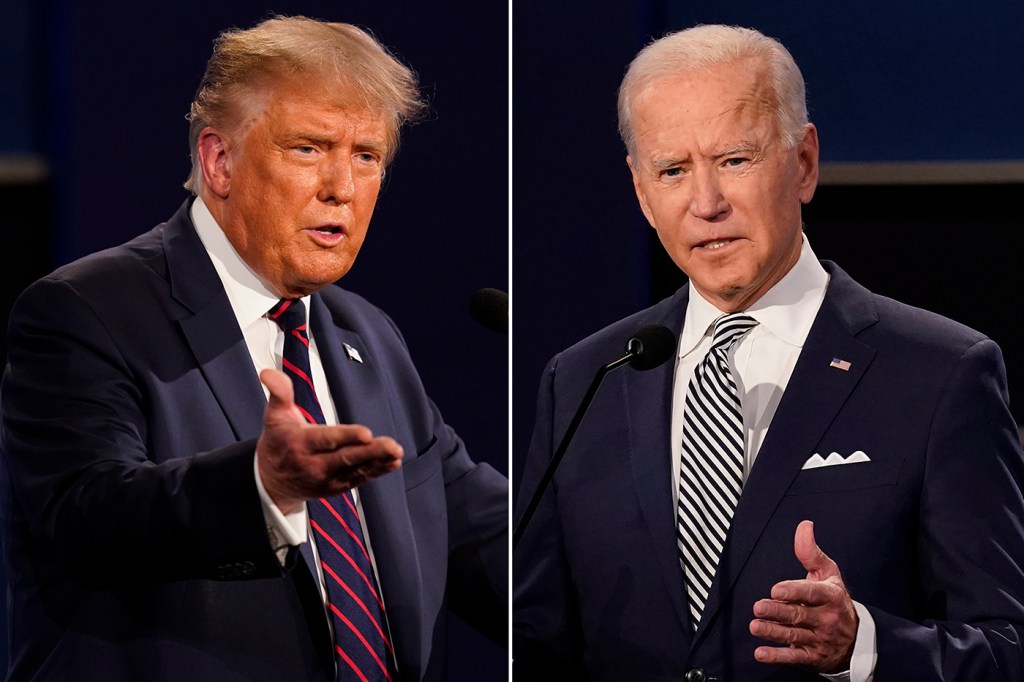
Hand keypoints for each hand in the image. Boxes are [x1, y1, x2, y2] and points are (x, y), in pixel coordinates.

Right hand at [256, 368, 402, 513]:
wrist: (270, 482)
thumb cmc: (278, 442)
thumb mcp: (274, 415)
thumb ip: (279, 392)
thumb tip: (269, 373)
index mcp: (300, 444)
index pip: (326, 439)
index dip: (346, 437)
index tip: (366, 433)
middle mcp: (314, 464)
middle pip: (345, 458)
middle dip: (370, 452)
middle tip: (392, 445)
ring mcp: (326, 478)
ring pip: (355, 470)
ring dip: (378, 462)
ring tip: (396, 453)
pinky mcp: (336, 486)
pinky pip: (359, 479)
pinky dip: (377, 472)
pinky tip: (392, 463)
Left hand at [749, 520, 857, 672]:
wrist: (857, 639)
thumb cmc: (835, 600)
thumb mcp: (829, 574)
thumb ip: (811, 552)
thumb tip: (804, 526)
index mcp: (830, 597)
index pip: (811, 594)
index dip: (794, 591)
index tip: (776, 589)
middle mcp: (825, 619)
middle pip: (799, 615)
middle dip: (778, 612)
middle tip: (759, 607)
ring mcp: (819, 639)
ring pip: (794, 636)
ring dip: (773, 632)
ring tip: (755, 626)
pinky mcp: (812, 657)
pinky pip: (793, 657)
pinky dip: (777, 656)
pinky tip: (761, 653)